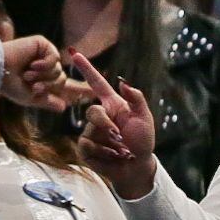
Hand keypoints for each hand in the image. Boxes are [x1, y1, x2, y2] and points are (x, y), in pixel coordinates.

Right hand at [0, 36, 91, 111]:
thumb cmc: (10, 85)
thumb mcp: (31, 98)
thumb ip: (49, 102)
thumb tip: (64, 108)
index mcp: (46, 81)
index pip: (68, 86)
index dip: (81, 90)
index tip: (94, 93)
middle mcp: (48, 68)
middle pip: (63, 80)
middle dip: (48, 85)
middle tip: (32, 85)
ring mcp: (46, 56)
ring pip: (59, 71)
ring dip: (43, 76)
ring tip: (27, 74)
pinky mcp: (43, 45)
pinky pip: (54, 58)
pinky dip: (44, 64)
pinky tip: (31, 65)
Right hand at [72, 50, 157, 198]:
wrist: (136, 166)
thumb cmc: (142, 140)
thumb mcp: (144, 118)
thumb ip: (136, 98)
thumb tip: (122, 81)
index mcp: (113, 104)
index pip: (96, 83)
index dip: (86, 68)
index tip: (74, 52)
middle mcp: (100, 116)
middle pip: (93, 112)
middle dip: (106, 126)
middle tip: (121, 138)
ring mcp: (90, 132)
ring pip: (91, 132)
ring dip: (110, 144)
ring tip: (122, 151)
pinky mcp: (85, 148)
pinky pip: (87, 146)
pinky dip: (103, 153)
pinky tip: (112, 158)